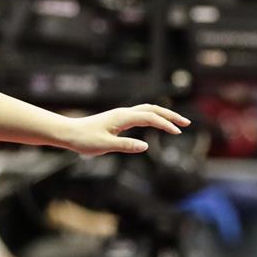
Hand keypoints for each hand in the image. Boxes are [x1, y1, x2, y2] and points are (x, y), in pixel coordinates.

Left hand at [62, 104, 190, 155]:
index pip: (149, 117)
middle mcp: (124, 113)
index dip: (165, 124)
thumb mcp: (105, 146)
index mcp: (122, 117)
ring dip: (164, 115)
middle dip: (170, 115)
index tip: (177, 132)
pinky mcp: (120, 119)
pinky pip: (142, 114)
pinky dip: (154, 117)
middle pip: (153, 109)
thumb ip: (125, 146)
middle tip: (186, 123)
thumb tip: (146, 146)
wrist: (70, 133)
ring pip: (148, 110)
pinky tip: (159, 124)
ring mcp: (122, 115)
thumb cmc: (85, 140)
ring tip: (178, 123)